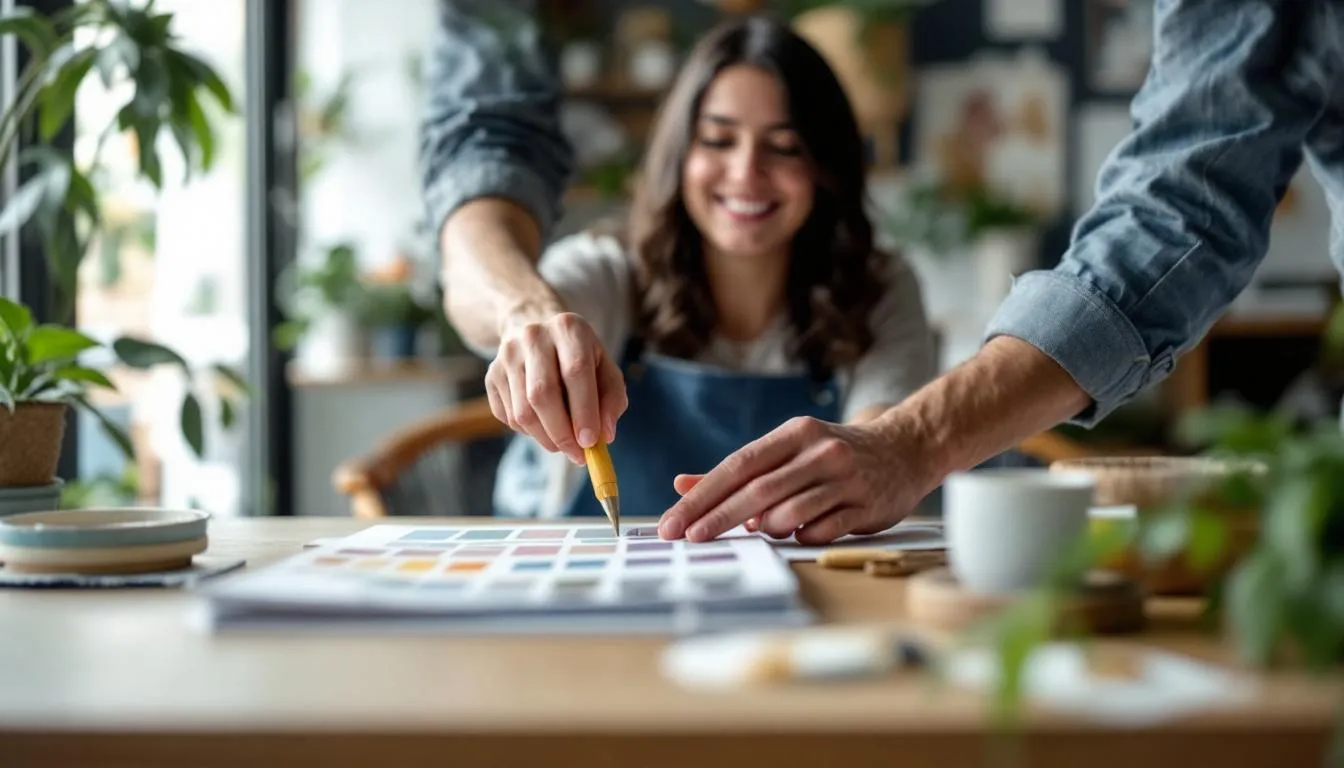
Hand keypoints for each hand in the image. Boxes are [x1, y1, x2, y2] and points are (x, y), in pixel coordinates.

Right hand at [485, 309, 627, 463]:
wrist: (537, 331)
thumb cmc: (579, 357)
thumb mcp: (604, 368)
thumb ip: (612, 399)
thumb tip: (604, 434)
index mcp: (568, 328)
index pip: (575, 372)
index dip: (584, 411)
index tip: (590, 442)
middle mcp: (533, 336)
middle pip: (542, 394)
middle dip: (561, 432)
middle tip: (577, 455)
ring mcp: (507, 355)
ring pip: (522, 411)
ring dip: (545, 438)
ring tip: (563, 444)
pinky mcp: (491, 375)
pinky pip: (508, 416)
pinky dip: (529, 432)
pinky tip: (543, 426)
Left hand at [659, 416, 935, 544]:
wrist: (906, 449)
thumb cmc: (833, 454)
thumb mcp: (788, 449)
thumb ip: (738, 470)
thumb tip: (682, 485)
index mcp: (795, 434)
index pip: (738, 465)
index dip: (703, 495)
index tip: (674, 521)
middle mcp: (820, 452)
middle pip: (757, 491)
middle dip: (716, 518)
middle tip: (687, 539)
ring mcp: (846, 480)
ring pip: (789, 514)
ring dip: (766, 528)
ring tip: (764, 527)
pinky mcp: (867, 507)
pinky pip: (821, 532)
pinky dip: (801, 536)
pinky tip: (800, 532)